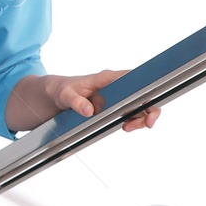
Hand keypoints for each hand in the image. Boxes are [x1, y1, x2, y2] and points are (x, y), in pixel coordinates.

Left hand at [46, 69, 160, 132]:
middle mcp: (116, 85)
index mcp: (107, 78)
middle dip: (148, 110)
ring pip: (140, 106)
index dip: (148, 91)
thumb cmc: (62, 90)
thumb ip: (76, 102)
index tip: (149, 106)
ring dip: (139, 119)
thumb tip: (88, 111)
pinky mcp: (114, 106)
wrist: (56, 95)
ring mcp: (117, 96)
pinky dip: (132, 121)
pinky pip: (130, 113)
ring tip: (127, 128)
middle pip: (143, 95)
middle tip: (146, 125)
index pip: (135, 79)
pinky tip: (125, 127)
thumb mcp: (64, 95)